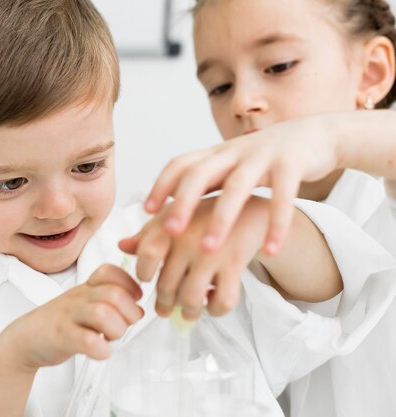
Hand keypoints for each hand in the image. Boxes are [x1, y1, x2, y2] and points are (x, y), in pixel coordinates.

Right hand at [0, 264, 143, 372]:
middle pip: (114, 294)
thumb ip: (111, 303)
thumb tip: (139, 310)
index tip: (133, 301)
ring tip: (109, 338)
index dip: (129, 285)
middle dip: (129, 313)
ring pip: (102, 314)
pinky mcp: (61, 337)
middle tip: (123, 325)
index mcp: (86, 288)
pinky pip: (87, 341)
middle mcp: (79, 298)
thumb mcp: (85, 304)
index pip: (110, 272)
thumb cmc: (60, 322)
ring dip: (116, 330)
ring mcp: (69, 317)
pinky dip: (101, 350)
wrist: (25, 339)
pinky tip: (99, 351)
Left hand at [120, 197, 269, 318]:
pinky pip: (222, 301)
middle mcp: (187, 239)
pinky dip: (216, 310)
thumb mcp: (172, 217)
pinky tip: (212, 304)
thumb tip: (122, 247)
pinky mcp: (235, 264)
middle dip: (164, 303)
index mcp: (169, 225)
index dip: (142, 273)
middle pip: (166, 285)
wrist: (245, 210)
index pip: (146, 256)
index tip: (146, 278)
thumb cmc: (201, 217)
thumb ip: (147, 234)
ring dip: (188, 312)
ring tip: (187, 313)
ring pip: (191, 298)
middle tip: (164, 308)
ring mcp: (211, 253)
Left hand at [144, 115, 339, 254]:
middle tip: (169, 232)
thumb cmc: (262, 159)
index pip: (180, 164)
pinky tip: (271, 252)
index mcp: (216, 153)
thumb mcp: (229, 167)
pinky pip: (283, 196)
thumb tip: (161, 217)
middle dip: (182, 202)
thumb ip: (201, 188)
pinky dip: (276, 224)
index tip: (147, 212)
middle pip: (200, 173)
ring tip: (208, 251)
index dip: (161, 185)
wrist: (315, 134)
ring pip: (237, 186)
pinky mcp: (292, 163)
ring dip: (221, 218)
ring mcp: (263, 155)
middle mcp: (234, 151)